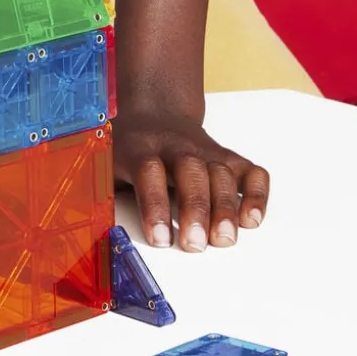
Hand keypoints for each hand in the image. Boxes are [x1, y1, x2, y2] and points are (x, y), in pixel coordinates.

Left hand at [113, 107, 268, 252]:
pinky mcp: (226, 156)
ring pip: (221, 171)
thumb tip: (100, 236)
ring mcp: (204, 149)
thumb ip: (103, 194)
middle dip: (196, 209)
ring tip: (224, 239)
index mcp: (139, 148)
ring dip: (226, 207)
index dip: (154, 206)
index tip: (161, 240)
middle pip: (191, 171)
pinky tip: (251, 219)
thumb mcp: (105, 163)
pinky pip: (250, 170)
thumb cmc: (128, 149)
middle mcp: (175, 146)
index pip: (149, 171)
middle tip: (196, 244)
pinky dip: (257, 194)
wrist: (153, 111)